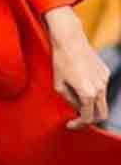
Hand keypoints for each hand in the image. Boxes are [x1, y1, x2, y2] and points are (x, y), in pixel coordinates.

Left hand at [44, 7, 110, 128]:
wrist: (70, 41)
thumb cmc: (60, 62)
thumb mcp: (58, 85)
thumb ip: (69, 100)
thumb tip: (77, 108)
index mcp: (88, 94)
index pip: (87, 118)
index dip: (78, 124)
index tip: (70, 124)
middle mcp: (100, 88)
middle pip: (102, 114)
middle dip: (90, 119)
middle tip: (77, 118)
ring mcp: (105, 80)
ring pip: (102, 100)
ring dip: (91, 104)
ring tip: (74, 96)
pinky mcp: (105, 72)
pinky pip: (101, 87)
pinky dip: (92, 91)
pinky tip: (79, 81)